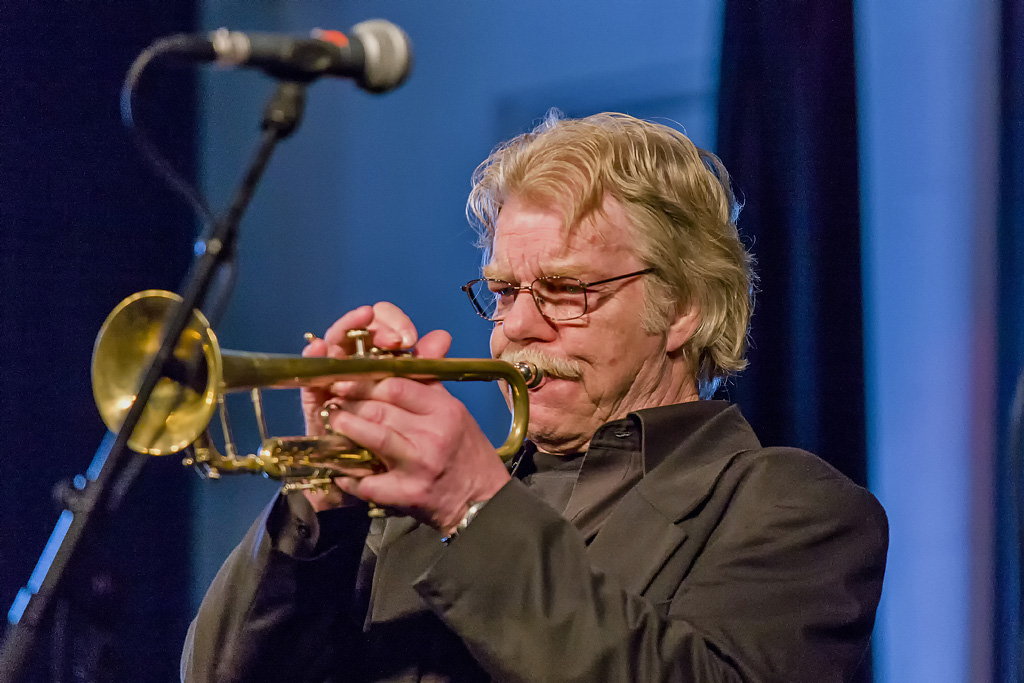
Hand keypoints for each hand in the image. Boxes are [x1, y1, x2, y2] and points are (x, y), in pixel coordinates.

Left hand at [299, 302, 466, 512]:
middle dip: (350, 402)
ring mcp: (420, 464)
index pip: (397, 384)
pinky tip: (339, 472)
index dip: (366, 379)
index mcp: (445, 409)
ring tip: (332, 422)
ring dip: (346, 428)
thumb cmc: (466, 452)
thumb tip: (414, 346)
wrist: (483, 501)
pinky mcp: (408, 493)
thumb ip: (429, 383)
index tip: (345, 376)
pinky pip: (369, 481)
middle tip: (332, 399)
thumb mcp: (455, 412)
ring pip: (373, 437)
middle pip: (380, 408)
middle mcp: (434, 433)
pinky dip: (350, 476)